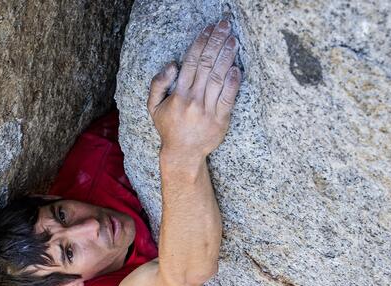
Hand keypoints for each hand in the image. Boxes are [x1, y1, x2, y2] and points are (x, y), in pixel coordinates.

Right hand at [147, 20, 240, 167]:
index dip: (201, 42)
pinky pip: (228, 97)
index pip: (191, 62)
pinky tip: (236, 68)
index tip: (209, 29)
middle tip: (225, 26)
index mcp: (178, 95)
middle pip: (206, 65)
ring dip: (226, 56)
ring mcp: (208, 110)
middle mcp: (193, 100)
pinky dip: (232, 82)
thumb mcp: (153, 107)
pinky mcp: (221, 119)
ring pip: (218, 77)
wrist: (183, 154)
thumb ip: (158, 84)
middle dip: (216, 42)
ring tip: (233, 40)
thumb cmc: (169, 128)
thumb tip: (172, 65)